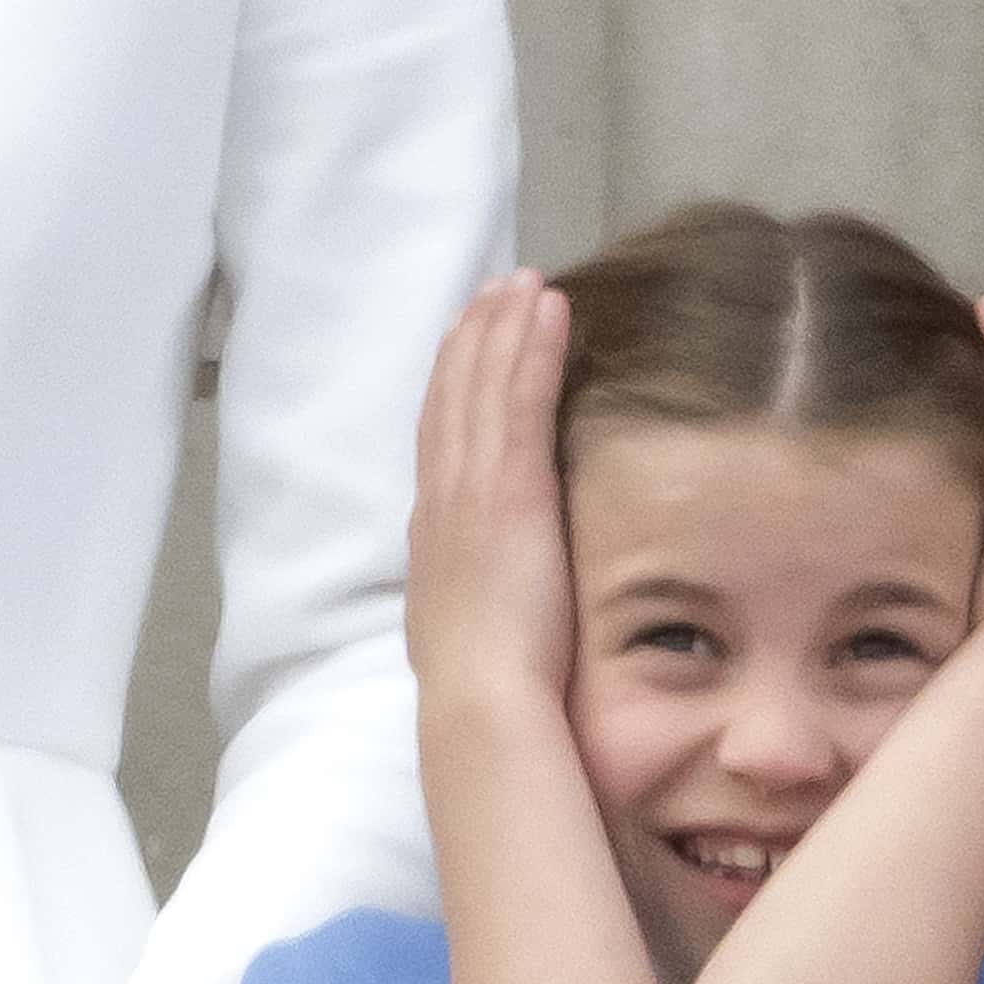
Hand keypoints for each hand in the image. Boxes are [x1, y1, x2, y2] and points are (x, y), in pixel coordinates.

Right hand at [406, 274, 574, 719]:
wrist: (482, 702)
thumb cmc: (488, 688)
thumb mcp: (471, 628)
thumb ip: (481, 592)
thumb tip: (498, 588)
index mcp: (434, 531)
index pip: (440, 438)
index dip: (450, 384)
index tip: (466, 342)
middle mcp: (442, 498)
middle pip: (452, 397)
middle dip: (470, 339)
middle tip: (492, 289)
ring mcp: (471, 488)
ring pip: (481, 385)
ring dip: (500, 327)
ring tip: (523, 281)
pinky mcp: (509, 488)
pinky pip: (519, 399)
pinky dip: (529, 347)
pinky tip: (549, 309)